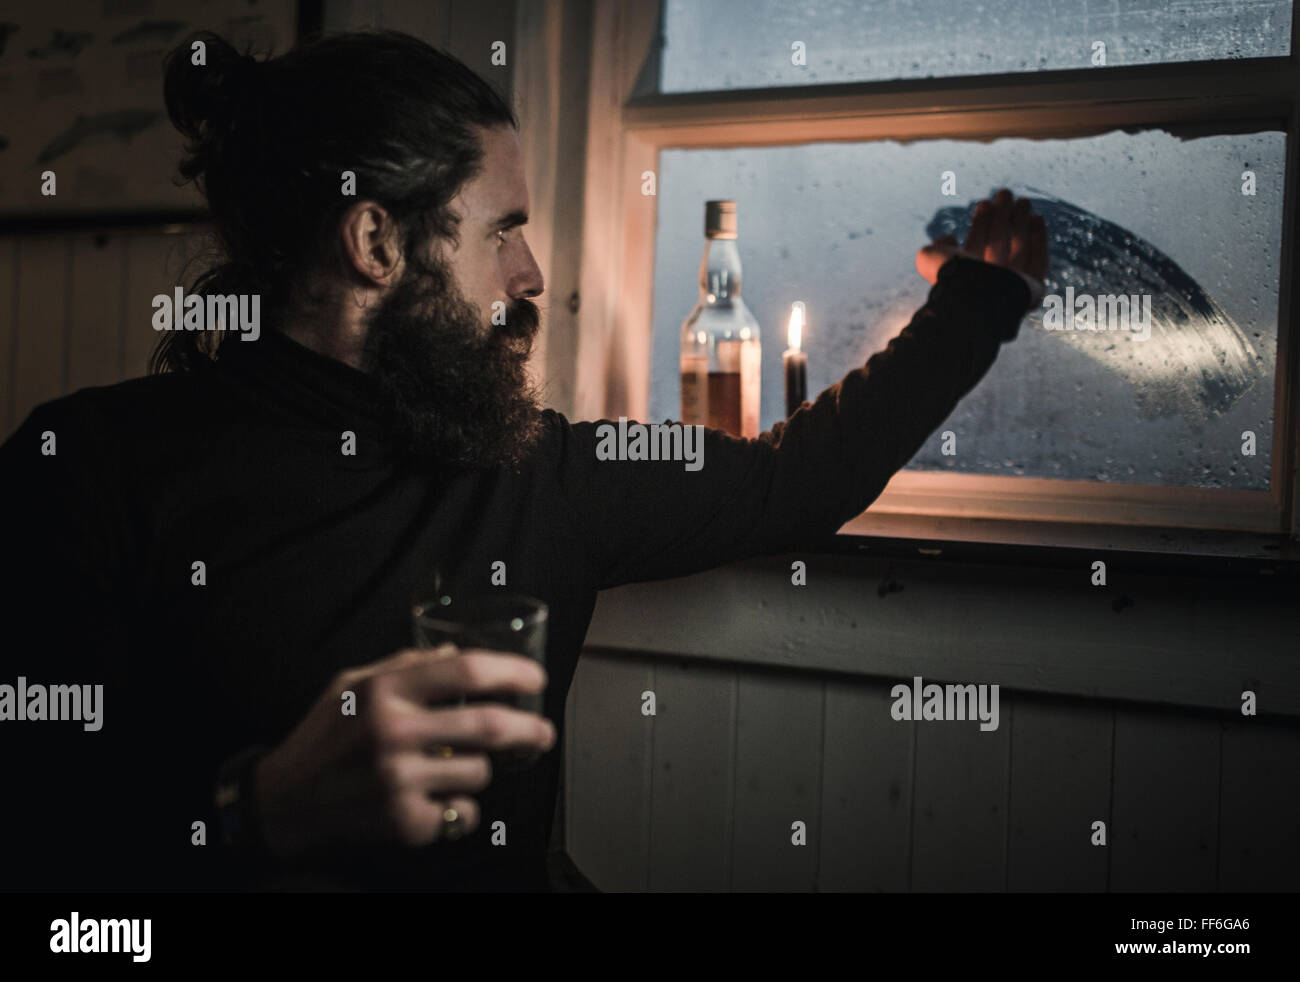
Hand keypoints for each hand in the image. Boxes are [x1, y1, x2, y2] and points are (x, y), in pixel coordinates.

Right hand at [253, 645, 554, 861]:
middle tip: (544, 732)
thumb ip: (404, 665)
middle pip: (490, 725)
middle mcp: (393, 734)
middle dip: (530, 729)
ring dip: (476, 769)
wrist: (282, 803)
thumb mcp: (351, 684)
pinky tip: (432, 799)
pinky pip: (466, 812)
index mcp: (383, 692)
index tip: (535, 678)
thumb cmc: (323, 737)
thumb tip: (456, 653)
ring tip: (445, 768)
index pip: (466, 670)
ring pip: (481, 772)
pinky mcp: (405, 822)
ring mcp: (400, 781)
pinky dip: (460, 808)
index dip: (511, 671)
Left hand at [916, 188, 1047, 285]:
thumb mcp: (930, 259)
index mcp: (966, 274)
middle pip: (1000, 242)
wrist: (977, 295)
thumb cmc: (952, 278)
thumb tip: (951, 237)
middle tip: (1005, 193)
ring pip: (1019, 247)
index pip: (976, 244)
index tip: (984, 202)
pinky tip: (1038, 219)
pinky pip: (1038, 261)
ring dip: (1021, 222)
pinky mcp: (1033, 288)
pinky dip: (1039, 240)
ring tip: (1023, 200)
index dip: (981, 222)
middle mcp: (989, 279)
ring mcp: (1012, 283)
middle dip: (1003, 217)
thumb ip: (937, 245)